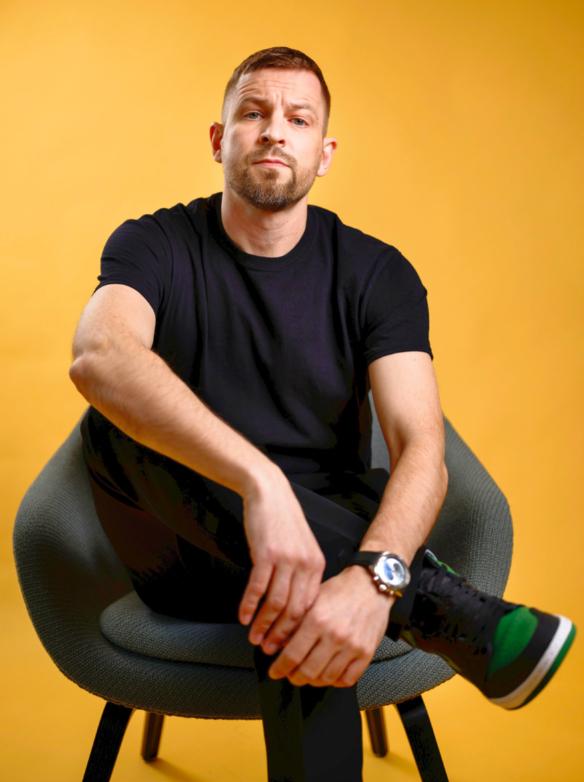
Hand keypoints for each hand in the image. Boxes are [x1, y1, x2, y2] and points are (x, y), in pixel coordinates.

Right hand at [238, 467, 325, 648]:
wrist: (269, 492)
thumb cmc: (282, 519)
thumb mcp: (301, 545)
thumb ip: (302, 572)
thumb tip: (294, 604)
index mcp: (316, 564)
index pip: (310, 607)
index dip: (297, 629)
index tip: (287, 643)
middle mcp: (304, 564)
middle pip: (294, 610)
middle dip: (281, 634)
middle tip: (269, 649)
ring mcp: (285, 560)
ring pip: (276, 603)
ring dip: (263, 625)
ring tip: (254, 638)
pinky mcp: (266, 554)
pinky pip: (257, 588)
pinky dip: (249, 606)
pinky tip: (242, 616)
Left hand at [265, 565, 394, 687]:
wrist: (371, 587)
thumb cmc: (339, 590)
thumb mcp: (312, 599)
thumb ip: (295, 623)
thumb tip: (277, 645)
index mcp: (317, 619)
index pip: (292, 655)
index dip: (280, 668)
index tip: (275, 671)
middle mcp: (335, 635)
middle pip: (308, 671)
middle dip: (294, 677)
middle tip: (290, 675)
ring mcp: (352, 646)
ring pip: (326, 678)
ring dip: (313, 681)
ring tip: (307, 675)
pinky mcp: (367, 653)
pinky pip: (347, 679)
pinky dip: (334, 681)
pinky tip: (328, 674)